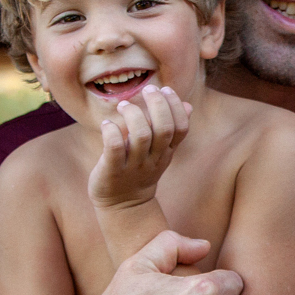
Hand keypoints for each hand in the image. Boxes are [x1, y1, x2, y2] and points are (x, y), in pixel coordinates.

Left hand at [88, 84, 190, 210]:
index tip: (165, 89)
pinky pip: (114, 148)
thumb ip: (172, 130)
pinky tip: (106, 124)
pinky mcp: (112, 171)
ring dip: (133, 114)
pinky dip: (111, 131)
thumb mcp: (160, 152)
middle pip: (163, 129)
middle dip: (157, 104)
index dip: (176, 106)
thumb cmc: (139, 171)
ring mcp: (133, 165)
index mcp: (166, 152)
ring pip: (140, 136)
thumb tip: (188, 105)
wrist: (123, 206)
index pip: (181, 128)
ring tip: (123, 105)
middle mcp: (153, 158)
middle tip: (147, 89)